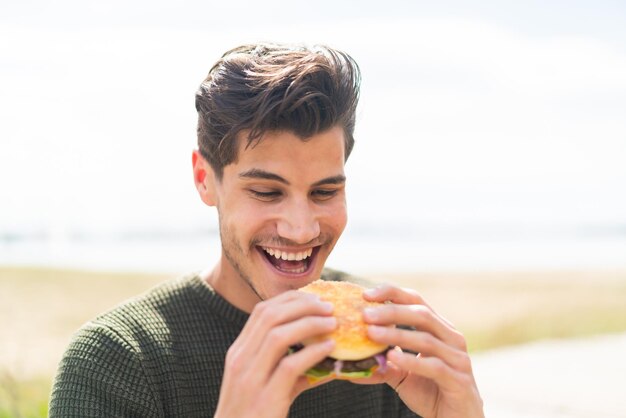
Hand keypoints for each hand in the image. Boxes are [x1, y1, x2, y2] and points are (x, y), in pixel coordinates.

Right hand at [214, 290, 337, 417]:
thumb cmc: (254, 414)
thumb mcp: (266, 384)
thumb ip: (290, 365)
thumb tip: (325, 350)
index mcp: (239, 352)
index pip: (262, 312)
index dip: (290, 299)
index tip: (314, 298)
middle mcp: (240, 360)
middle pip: (270, 316)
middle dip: (302, 305)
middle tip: (328, 306)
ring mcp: (250, 379)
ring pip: (278, 336)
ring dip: (309, 324)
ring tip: (333, 323)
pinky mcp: (265, 399)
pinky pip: (289, 366)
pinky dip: (312, 353)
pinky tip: (329, 348)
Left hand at [355, 284, 483, 417]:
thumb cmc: (431, 391)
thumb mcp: (402, 374)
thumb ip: (383, 362)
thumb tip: (348, 361)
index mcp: (439, 329)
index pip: (416, 301)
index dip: (392, 293)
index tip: (366, 294)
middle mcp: (452, 338)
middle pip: (422, 314)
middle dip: (391, 312)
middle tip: (365, 315)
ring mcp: (458, 358)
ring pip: (425, 339)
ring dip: (396, 335)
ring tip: (371, 334)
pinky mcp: (459, 380)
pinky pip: (434, 366)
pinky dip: (411, 361)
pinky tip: (392, 357)